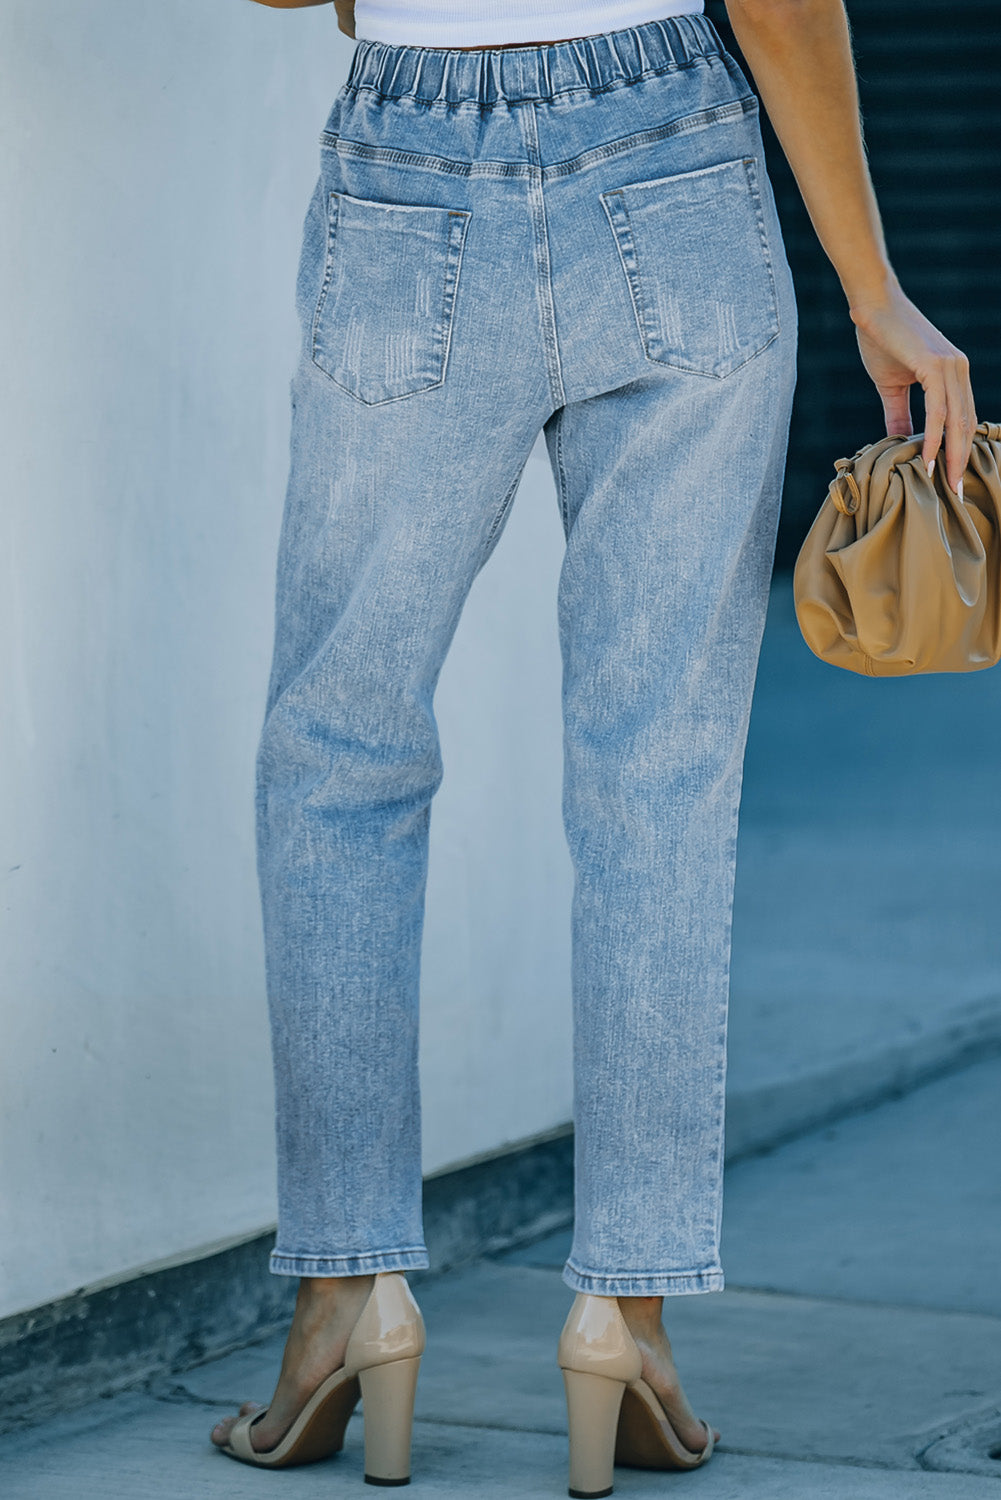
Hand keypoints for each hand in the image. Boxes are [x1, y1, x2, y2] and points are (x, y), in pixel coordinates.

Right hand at [849, 283, 976, 493]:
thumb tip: (898, 443)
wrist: (872, 306)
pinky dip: (935, 437)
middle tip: (955, 493)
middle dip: (961, 461)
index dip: (958, 450)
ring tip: (945, 484)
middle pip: (966, 424)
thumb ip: (898, 415)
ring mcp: (951, 366)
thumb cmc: (880, 339)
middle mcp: (959, 370)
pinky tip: (929, 458)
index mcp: (953, 374)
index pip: (962, 419)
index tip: (951, 478)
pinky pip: (938, 411)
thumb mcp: (891, 386)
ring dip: (952, 455)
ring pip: (957, 421)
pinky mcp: (935, 366)